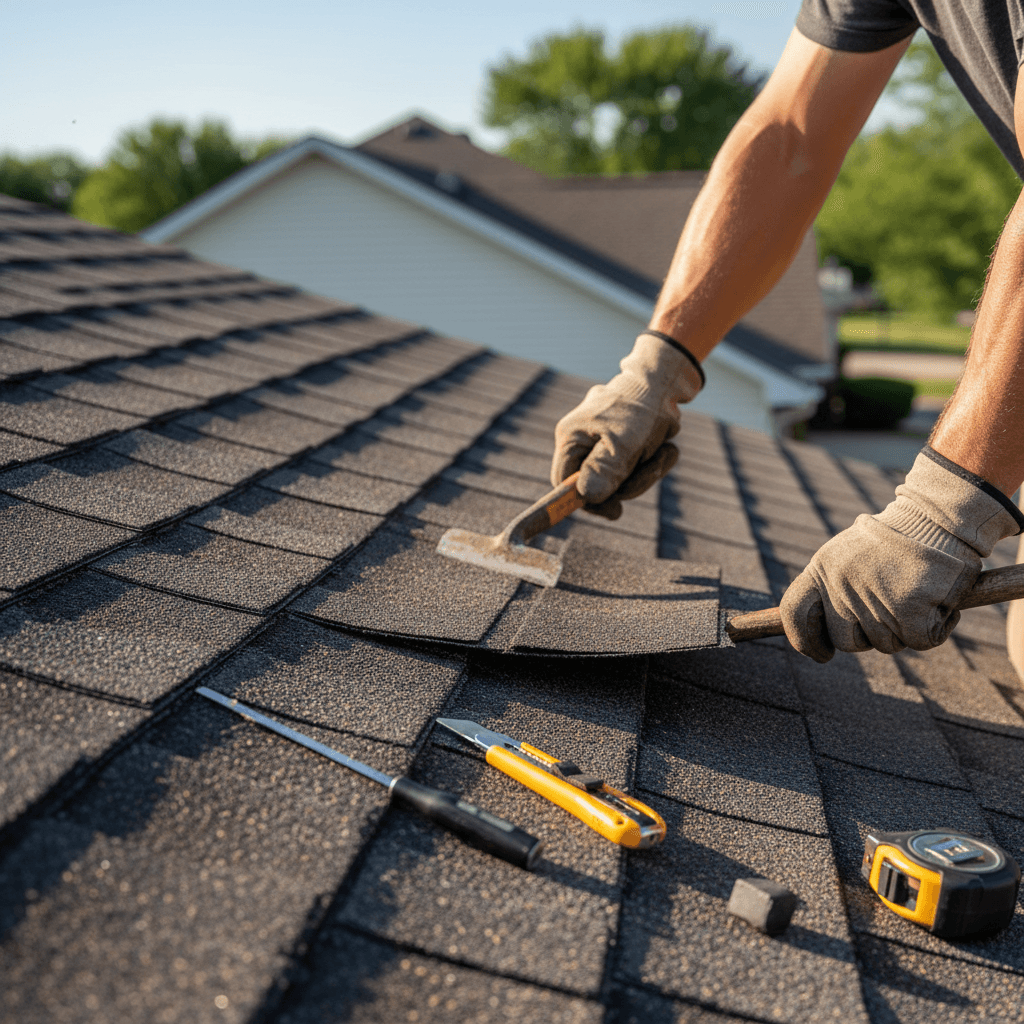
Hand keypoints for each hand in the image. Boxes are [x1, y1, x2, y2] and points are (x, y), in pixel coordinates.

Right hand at [550, 332, 703, 518]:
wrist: (667, 380)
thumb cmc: (642, 409)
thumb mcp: (624, 443)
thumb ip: (603, 471)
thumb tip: (586, 497)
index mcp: (570, 437)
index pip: (563, 484)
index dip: (586, 502)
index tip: (615, 510)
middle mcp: (579, 438)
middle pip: (594, 483)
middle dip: (627, 483)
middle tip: (652, 467)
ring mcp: (598, 439)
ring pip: (617, 478)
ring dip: (645, 471)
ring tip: (664, 450)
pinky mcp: (618, 440)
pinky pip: (631, 466)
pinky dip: (649, 461)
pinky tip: (665, 447)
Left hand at [781, 447, 1023, 661]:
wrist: (939, 516)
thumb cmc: (896, 539)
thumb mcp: (848, 553)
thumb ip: (832, 587)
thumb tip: (818, 633)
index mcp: (822, 568)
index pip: (794, 613)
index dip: (804, 640)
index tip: (821, 654)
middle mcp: (841, 584)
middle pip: (845, 641)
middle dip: (868, 636)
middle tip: (890, 608)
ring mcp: (875, 598)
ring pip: (885, 644)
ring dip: (904, 629)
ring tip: (916, 594)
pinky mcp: (910, 610)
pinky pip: (919, 641)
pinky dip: (935, 628)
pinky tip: (939, 601)